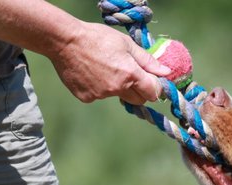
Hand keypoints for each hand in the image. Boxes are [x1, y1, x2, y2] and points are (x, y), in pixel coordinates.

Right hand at [51, 21, 170, 104]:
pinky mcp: (87, 98)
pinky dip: (99, 88)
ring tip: (105, 68)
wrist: (65, 42)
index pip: (153, 92)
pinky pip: (100, 96)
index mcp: (130, 74)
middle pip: (138, 99)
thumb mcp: (126, 44)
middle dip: (139, 91)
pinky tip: (92, 73)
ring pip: (118, 97)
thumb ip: (147, 61)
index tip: (152, 81)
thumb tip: (166, 72)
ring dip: (118, 87)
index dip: (155, 87)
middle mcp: (117, 88)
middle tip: (131, 75)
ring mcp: (101, 95)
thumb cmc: (97, 38)